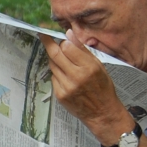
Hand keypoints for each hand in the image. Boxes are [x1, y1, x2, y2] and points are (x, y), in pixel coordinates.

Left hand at [43, 30, 133, 144]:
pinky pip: (53, 77)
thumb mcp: (99, 66)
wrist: (102, 112)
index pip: (68, 47)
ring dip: (54, 59)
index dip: (61, 40)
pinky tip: (65, 75)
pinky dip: (57, 73)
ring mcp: (66, 87)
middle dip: (48, 43)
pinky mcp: (60, 95)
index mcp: (89, 67)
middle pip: (55, 54)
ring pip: (52, 65)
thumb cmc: (103, 87)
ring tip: (62, 60)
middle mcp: (76, 77)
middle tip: (43, 36)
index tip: (56, 35)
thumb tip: (69, 34)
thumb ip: (83, 50)